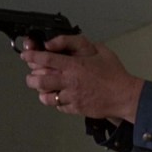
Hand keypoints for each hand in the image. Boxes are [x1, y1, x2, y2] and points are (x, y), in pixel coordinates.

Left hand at [20, 34, 143, 121]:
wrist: (125, 96)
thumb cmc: (115, 74)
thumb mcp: (100, 50)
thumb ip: (79, 43)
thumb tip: (61, 42)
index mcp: (74, 65)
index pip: (45, 59)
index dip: (32, 56)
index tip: (26, 56)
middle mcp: (70, 81)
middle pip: (39, 81)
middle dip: (31, 78)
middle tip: (32, 76)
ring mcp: (72, 97)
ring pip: (46, 97)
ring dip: (42, 93)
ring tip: (43, 90)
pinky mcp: (76, 108)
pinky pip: (59, 107)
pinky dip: (56, 103)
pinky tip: (59, 98)